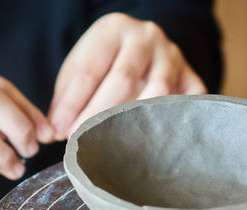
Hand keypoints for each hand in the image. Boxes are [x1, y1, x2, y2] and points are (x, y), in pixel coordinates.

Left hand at [49, 13, 205, 139]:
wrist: (141, 45)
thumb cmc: (105, 59)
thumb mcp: (81, 66)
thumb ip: (67, 96)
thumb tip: (56, 132)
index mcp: (112, 29)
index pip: (89, 70)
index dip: (73, 104)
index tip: (59, 130)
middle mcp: (145, 36)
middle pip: (123, 79)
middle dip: (98, 114)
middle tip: (82, 139)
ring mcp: (172, 55)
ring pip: (158, 91)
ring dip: (134, 121)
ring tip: (114, 142)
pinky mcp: (190, 75)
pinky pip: (188, 100)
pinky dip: (173, 119)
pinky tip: (156, 138)